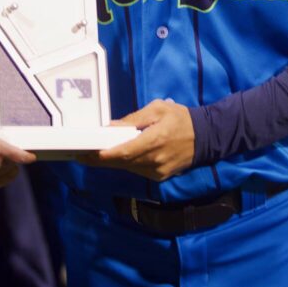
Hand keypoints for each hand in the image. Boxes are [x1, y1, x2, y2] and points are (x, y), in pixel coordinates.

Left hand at [79, 99, 194, 181]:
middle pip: (121, 162)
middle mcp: (155, 160)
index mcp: (154, 140)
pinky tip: (116, 156)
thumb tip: (111, 127)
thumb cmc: (180, 118)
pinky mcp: (160, 176)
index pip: (123, 152)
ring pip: (128, 167)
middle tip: (81, 155)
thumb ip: (133, 119)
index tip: (85, 154)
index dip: (103, 155)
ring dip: (112, 161)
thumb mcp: (157, 109)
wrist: (206, 137)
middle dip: (100, 159)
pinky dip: (126, 163)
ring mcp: (158, 171)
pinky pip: (137, 170)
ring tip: (94, 153)